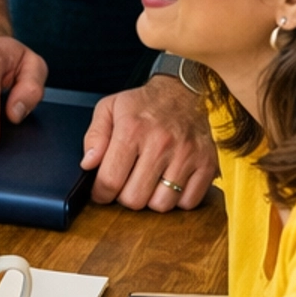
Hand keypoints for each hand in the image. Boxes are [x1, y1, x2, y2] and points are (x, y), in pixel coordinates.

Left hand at [80, 78, 215, 211]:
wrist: (184, 92)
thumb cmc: (145, 104)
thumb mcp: (109, 108)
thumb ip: (94, 136)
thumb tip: (88, 164)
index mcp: (132, 129)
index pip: (110, 180)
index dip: (101, 193)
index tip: (102, 192)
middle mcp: (160, 143)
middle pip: (134, 199)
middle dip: (124, 197)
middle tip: (126, 185)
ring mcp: (186, 155)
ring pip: (161, 205)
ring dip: (151, 200)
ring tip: (148, 183)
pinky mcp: (206, 163)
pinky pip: (188, 202)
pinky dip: (177, 200)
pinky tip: (169, 183)